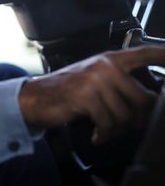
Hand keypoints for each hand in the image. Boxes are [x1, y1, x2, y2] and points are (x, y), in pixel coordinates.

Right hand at [18, 46, 164, 144]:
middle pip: (142, 98)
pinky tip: (97, 134)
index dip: (162, 55)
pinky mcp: (85, 96)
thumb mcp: (94, 80)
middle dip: (137, 119)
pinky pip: (108, 123)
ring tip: (106, 129)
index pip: (142, 53)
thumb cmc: (66, 88)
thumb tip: (150, 103)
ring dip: (118, 129)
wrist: (37, 96)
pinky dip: (105, 134)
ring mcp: (94, 80)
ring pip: (125, 115)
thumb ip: (119, 84)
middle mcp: (103, 66)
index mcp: (108, 60)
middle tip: (126, 125)